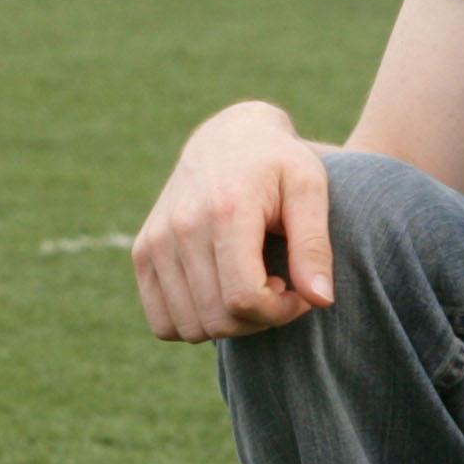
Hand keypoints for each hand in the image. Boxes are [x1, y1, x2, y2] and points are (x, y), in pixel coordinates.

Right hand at [128, 101, 332, 341]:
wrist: (228, 136)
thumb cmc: (278, 163)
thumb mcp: (309, 190)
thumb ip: (315, 246)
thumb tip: (321, 301)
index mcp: (225, 210)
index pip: (245, 298)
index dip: (280, 311)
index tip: (300, 292)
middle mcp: (181, 227)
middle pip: (219, 318)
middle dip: (260, 320)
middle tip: (281, 290)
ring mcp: (155, 241)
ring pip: (190, 327)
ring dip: (229, 325)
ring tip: (253, 289)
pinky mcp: (143, 252)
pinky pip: (162, 323)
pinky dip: (195, 324)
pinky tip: (222, 295)